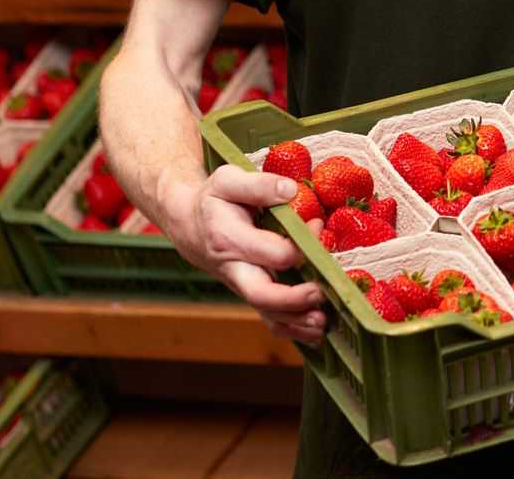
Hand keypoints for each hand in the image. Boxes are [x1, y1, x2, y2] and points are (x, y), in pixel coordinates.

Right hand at [161, 164, 325, 343]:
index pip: (270, 251)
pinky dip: (292, 330)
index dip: (300, 245)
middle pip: (261, 294)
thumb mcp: (228, 180)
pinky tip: (316, 333)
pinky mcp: (252, 293)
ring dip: (296, 322)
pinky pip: (269, 319)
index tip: (319, 224)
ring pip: (267, 312)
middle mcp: (234, 269)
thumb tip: (291, 190)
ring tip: (323, 323)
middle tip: (321, 293)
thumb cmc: (214, 200)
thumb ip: (259, 185)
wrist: (189, 225)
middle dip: (293, 299)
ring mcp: (243, 285)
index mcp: (229, 239)